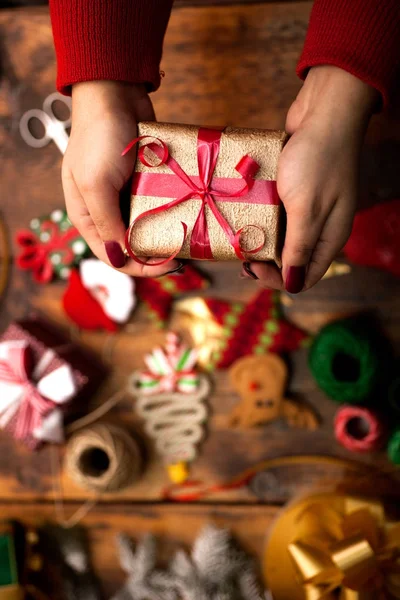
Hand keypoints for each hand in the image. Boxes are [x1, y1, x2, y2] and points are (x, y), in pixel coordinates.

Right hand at [63, 81, 181, 276]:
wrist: (115, 92)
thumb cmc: (99, 138)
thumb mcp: (97, 184)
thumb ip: (107, 224)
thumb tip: (117, 259)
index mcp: (88, 217)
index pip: (114, 256)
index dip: (141, 268)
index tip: (169, 265)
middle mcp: (107, 211)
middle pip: (133, 247)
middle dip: (157, 255)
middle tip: (185, 257)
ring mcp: (128, 196)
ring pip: (149, 228)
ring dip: (168, 236)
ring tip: (191, 241)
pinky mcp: (146, 181)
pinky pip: (160, 205)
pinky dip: (173, 213)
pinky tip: (190, 217)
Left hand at [242, 66, 377, 291]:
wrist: (323, 110)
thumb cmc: (317, 160)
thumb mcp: (306, 209)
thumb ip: (298, 248)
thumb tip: (293, 285)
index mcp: (329, 237)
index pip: (304, 277)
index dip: (278, 280)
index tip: (253, 267)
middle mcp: (320, 227)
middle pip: (291, 260)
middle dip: (265, 263)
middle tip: (240, 256)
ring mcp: (307, 208)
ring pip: (280, 237)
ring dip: (260, 241)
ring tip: (237, 238)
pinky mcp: (294, 190)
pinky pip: (275, 214)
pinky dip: (260, 217)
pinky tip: (243, 214)